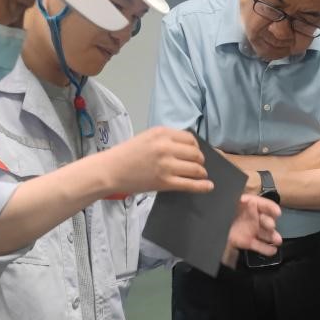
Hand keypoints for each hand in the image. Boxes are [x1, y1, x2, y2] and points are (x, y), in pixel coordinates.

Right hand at [98, 127, 213, 194]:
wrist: (110, 170)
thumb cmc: (126, 154)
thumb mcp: (147, 138)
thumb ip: (166, 140)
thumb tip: (187, 148)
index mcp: (162, 133)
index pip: (190, 138)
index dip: (196, 147)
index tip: (194, 153)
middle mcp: (166, 147)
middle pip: (196, 153)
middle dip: (200, 160)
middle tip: (197, 165)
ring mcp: (167, 165)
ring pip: (196, 169)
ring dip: (201, 173)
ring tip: (200, 175)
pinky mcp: (165, 182)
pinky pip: (190, 184)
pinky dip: (202, 186)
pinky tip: (208, 186)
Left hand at [220, 194, 282, 265]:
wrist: (206, 226)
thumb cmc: (216, 211)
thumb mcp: (226, 202)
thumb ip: (239, 201)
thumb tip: (252, 202)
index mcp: (246, 204)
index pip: (262, 204)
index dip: (270, 207)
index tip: (277, 213)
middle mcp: (250, 217)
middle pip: (265, 219)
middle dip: (269, 222)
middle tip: (271, 226)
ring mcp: (249, 230)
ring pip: (264, 233)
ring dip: (272, 236)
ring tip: (277, 240)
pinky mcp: (246, 242)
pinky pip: (258, 245)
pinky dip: (266, 249)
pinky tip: (272, 251)